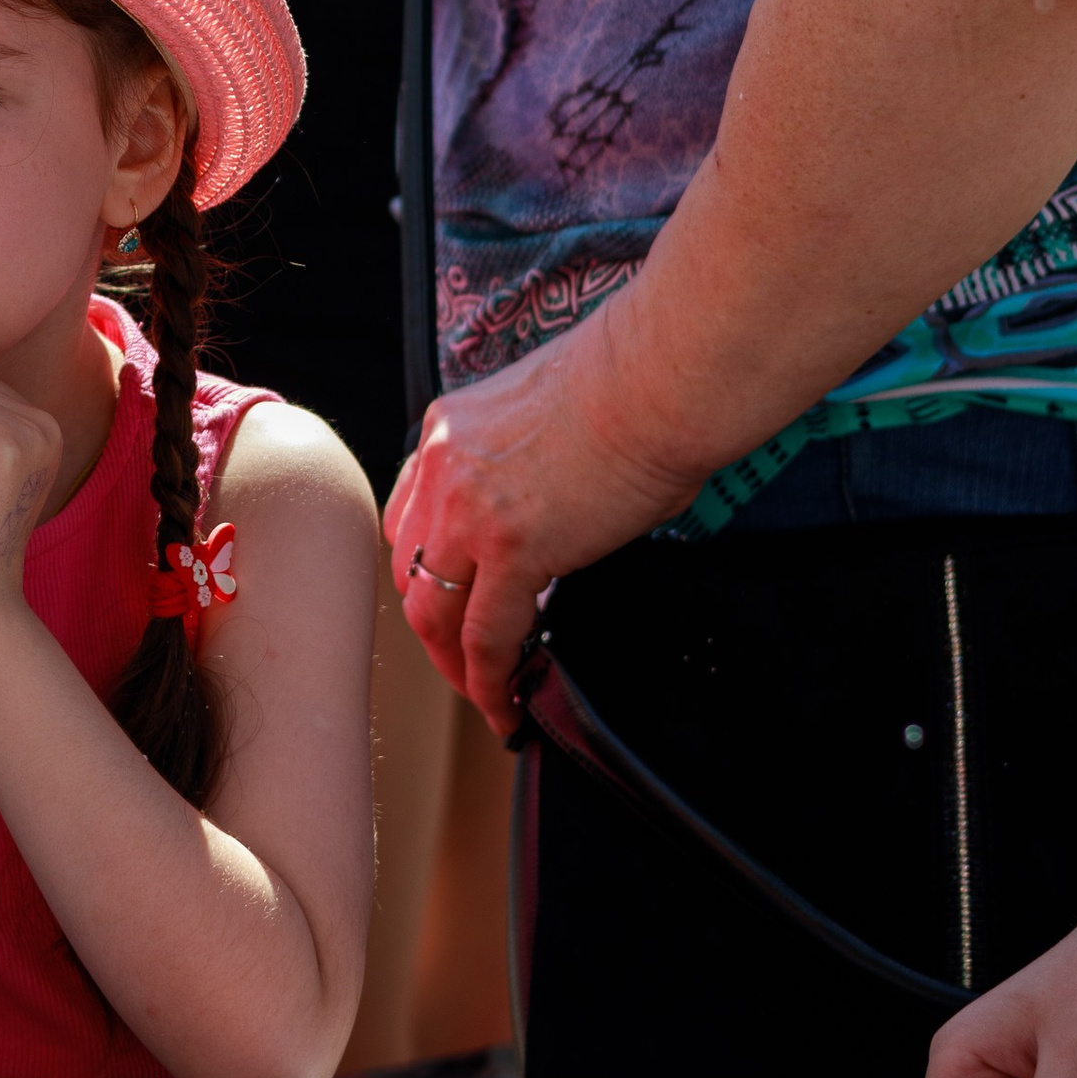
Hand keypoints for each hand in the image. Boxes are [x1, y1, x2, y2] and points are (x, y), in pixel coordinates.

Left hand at [382, 313, 694, 732]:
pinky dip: (489, 679)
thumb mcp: (554, 415)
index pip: (413, 515)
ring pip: (434, 610)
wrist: (664, 374)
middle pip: (413, 567)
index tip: (454, 597)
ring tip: (486, 692)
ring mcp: (470, 509)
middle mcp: (444, 466)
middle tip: (463, 658)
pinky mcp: (513, 548)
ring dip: (454, 661)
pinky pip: (485, 634)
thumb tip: (567, 509)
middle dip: (435, 622)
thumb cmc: (639, 381)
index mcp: (450, 428)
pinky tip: (507, 703)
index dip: (431, 567)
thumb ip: (533, 464)